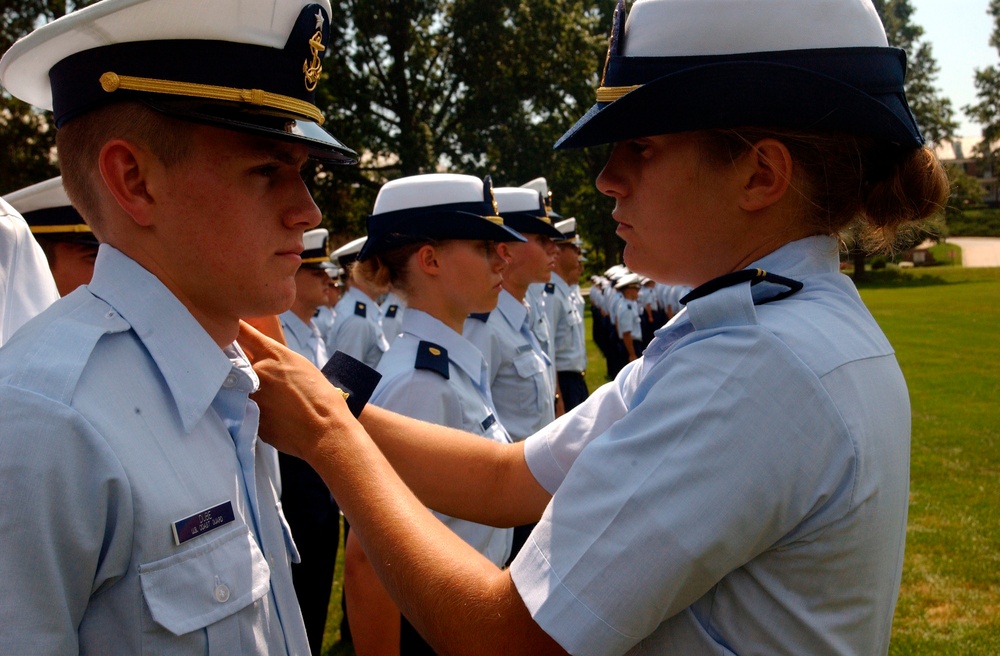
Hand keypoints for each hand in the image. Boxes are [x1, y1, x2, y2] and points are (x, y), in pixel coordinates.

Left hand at [238, 320, 355, 459]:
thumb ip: (277, 361)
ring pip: (236, 387)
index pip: (244, 333)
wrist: (324, 430)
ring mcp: (249, 393)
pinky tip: (272, 417)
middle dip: (236, 363)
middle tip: (244, 372)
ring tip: (267, 401)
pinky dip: (252, 410)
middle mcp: (257, 370)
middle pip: (234, 360)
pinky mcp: (248, 416)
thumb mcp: (301, 368)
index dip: (235, 329)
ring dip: (241, 389)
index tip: (225, 326)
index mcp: (273, 355)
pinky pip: (243, 408)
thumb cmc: (322, 398)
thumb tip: (264, 364)